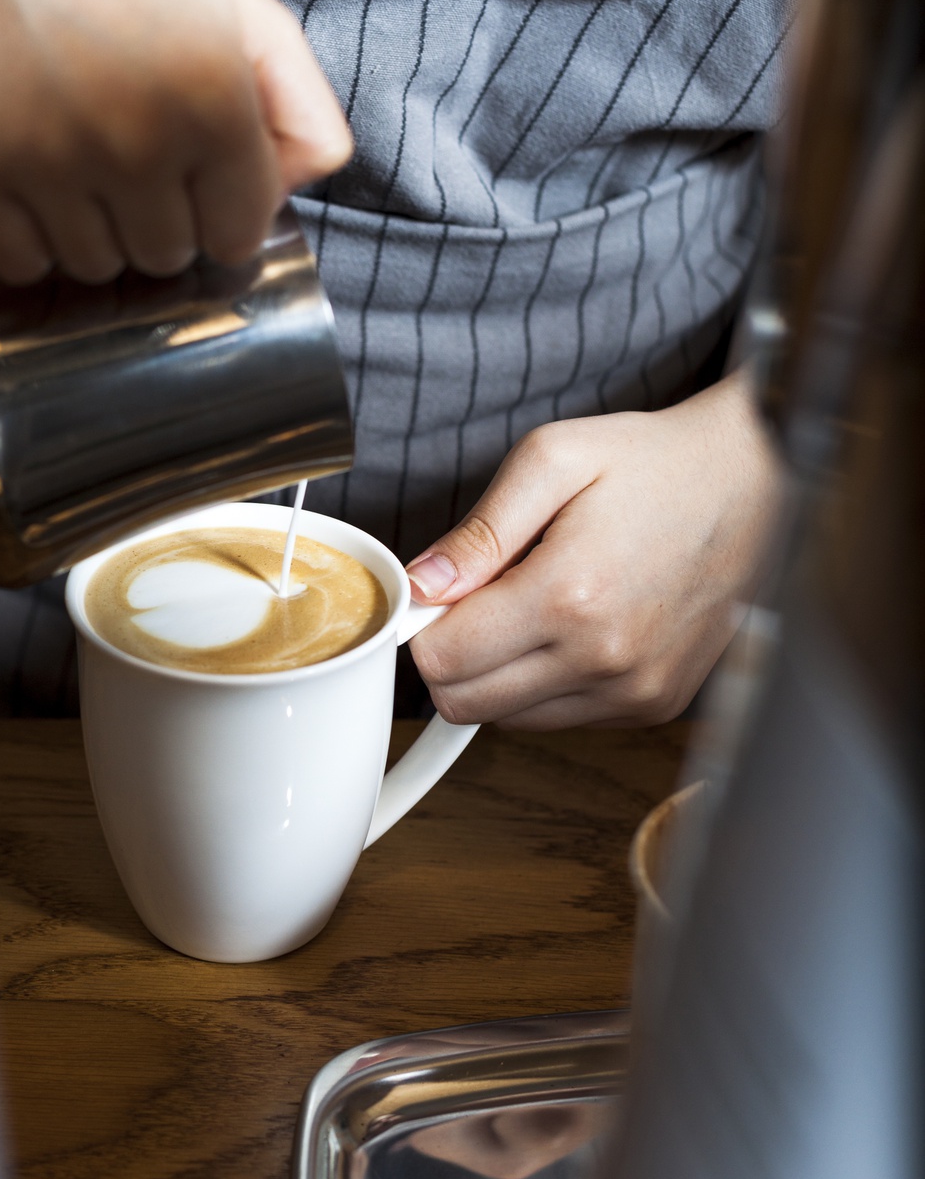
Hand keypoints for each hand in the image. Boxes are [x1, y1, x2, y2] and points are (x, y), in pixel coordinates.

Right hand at [0, 0, 351, 283]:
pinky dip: (26, 236)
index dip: (218, 209)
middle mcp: (134, 137)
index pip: (237, 236)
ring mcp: (47, 159)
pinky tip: (28, 172)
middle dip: (154, 217)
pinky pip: (19, 262)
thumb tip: (294, 192)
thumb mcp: (241, 13)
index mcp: (215, 97)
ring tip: (74, 152)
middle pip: (165, 257)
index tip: (192, 168)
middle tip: (124, 144)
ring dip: (90, 229)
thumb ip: (300, 107)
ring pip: (94, 267)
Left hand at [405, 372, 782, 728]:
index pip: (442, 661)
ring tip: (537, 604)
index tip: (438, 594)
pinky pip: (562, 718)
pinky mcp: (654, 704)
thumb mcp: (553, 459)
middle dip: (452, 654)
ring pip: (509, 719)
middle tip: (479, 599)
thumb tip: (422, 585)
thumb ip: (479, 531)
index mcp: (570, 596)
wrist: (756, 480)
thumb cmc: (655, 463)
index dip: (422, 626)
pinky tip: (576, 626)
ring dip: (501, 672)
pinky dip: (548, 682)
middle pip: (465, 703)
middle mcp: (604, 659)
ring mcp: (633, 690)